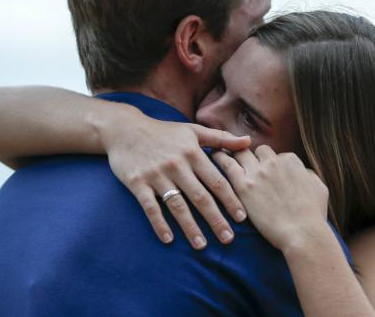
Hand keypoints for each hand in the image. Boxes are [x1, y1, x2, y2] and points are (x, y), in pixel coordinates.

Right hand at [99, 104, 250, 248]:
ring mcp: (156, 175)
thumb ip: (221, 138)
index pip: (216, 180)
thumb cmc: (164, 132)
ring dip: (190, 227)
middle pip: (200, 197)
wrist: (125, 129)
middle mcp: (177, 165)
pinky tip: (169, 239)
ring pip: (177, 205)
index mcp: (193, 153)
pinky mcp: (137, 183)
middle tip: (228, 239)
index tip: (242, 218)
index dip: (230, 199)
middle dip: (215, 219)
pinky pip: (150, 207)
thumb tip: (249, 141)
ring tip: (202, 245)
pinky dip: (159, 224)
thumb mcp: (194, 130)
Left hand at [213, 145, 328, 251]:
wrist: (302, 232)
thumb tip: (303, 172)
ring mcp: (257, 172)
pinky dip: (220, 158)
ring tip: (223, 152)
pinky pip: (227, 164)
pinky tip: (213, 157)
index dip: (272, 164)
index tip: (268, 172)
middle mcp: (273, 162)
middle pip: (259, 151)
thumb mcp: (320, 188)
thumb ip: (309, 175)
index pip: (277, 155)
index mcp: (291, 161)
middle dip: (254, 157)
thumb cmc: (313, 215)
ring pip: (241, 152)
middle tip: (246, 163)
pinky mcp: (243, 186)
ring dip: (234, 152)